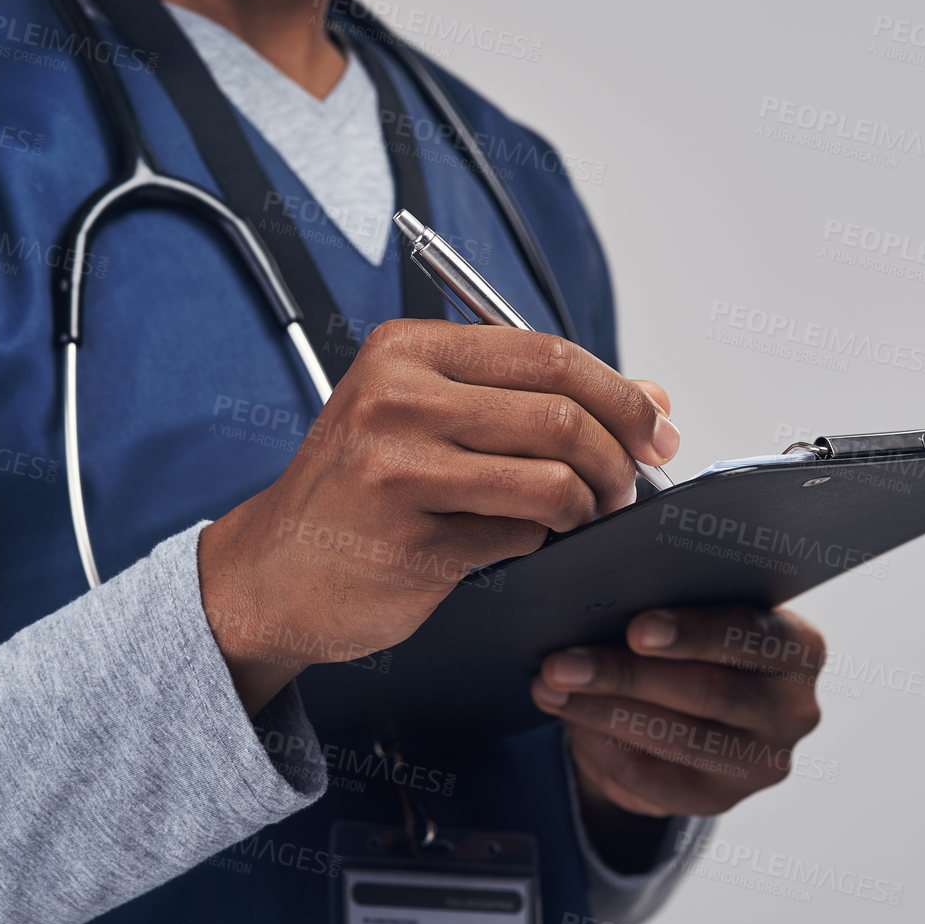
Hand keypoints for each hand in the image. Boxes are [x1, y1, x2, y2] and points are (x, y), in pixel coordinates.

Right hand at [198, 320, 680, 710]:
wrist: (268, 573)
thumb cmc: (354, 492)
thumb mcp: (428, 417)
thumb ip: (532, 396)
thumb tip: (652, 396)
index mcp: (403, 350)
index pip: (547, 352)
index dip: (620, 394)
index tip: (655, 428)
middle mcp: (396, 399)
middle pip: (560, 414)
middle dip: (617, 455)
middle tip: (627, 484)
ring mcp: (399, 472)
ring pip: (553, 480)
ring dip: (590, 506)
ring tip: (584, 517)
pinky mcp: (411, 544)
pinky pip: (521, 538)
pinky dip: (543, 543)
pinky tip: (528, 543)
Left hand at [531, 606, 824, 837]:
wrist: (689, 704)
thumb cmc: (687, 637)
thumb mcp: (691, 612)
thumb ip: (666, 598)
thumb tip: (594, 601)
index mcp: (799, 645)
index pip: (751, 634)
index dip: (693, 633)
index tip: (636, 630)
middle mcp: (794, 708)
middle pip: (709, 692)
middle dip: (625, 676)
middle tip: (560, 663)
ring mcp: (763, 762)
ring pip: (680, 739)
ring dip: (604, 712)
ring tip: (552, 689)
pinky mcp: (723, 800)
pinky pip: (659, 782)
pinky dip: (607, 749)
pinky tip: (571, 723)